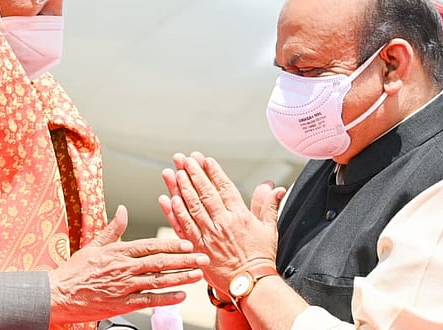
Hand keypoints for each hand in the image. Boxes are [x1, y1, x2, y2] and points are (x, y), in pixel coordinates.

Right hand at [48, 205, 208, 324]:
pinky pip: (148, 300)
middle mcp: (123, 268)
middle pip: (159, 263)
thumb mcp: (94, 244)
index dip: (171, 244)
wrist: (58, 294)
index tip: (188, 242)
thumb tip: (124, 209)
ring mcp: (124, 287)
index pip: (150, 246)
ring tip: (197, 275)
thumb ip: (113, 229)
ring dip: (180, 278)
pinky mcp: (122, 304)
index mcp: (118, 251)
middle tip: (203, 257)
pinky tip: (180, 296)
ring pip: (158, 281)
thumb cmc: (75, 270)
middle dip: (184, 260)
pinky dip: (165, 298)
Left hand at [161, 152, 284, 291]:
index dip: (213, 171)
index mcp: (239, 216)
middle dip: (192, 173)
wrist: (251, 284)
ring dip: (180, 187)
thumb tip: (274, 186)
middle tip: (183, 158)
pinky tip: (167, 198)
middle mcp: (222, 223)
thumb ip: (268, 205)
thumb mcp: (269, 229)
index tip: (204, 159)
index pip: (223, 187)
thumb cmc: (260, 257)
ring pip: (191, 206)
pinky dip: (174, 212)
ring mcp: (208, 235)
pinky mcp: (197, 247)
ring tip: (172, 172)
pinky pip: (183, 226)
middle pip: (204, 192)